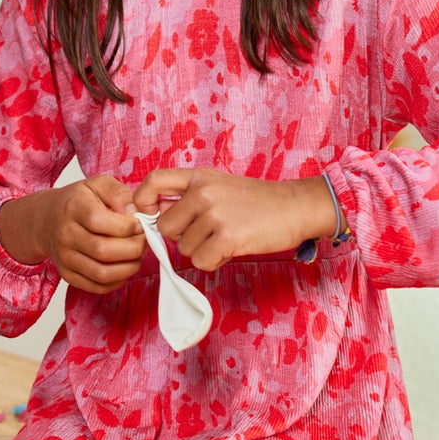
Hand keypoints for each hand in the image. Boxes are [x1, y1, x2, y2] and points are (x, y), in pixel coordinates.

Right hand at [0, 175, 145, 292]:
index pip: (99, 221)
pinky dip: (117, 280)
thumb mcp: (98, 184)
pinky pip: (97, 286)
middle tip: (144, 241)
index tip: (141, 225)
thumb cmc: (79, 201)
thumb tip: (134, 211)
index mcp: (73, 208)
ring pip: (101, 273)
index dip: (127, 226)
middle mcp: (65, 234)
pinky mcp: (68, 275)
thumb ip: (118, 193)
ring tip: (136, 255)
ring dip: (128, 267)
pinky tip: (124, 266)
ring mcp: (65, 257)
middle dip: (133, 248)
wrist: (48, 219)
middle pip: (103, 250)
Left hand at [133, 168, 335, 271]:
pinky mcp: (227, 238)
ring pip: (184, 249)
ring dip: (203, 250)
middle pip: (166, 227)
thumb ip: (191, 197)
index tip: (149, 215)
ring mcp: (215, 215)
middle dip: (183, 237)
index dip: (142, 200)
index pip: (154, 180)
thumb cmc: (259, 201)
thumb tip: (158, 219)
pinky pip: (201, 262)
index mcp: (200, 177)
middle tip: (209, 233)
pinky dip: (214, 262)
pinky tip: (232, 249)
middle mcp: (203, 192)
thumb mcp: (221, 186)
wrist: (296, 207)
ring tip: (228, 237)